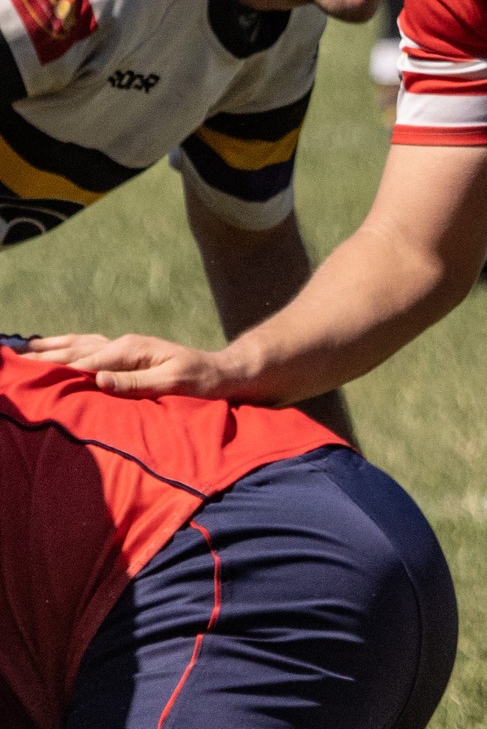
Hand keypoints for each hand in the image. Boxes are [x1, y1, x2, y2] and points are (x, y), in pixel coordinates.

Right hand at [26, 332, 244, 400]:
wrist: (223, 373)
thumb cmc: (202, 381)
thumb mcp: (172, 383)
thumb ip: (136, 382)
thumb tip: (99, 379)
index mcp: (131, 351)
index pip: (85, 361)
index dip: (55, 368)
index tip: (27, 373)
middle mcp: (124, 345)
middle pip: (75, 349)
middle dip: (43, 355)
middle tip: (11, 360)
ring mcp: (124, 348)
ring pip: (78, 344)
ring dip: (49, 348)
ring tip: (21, 350)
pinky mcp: (126, 355)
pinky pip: (88, 348)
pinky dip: (66, 347)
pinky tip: (52, 348)